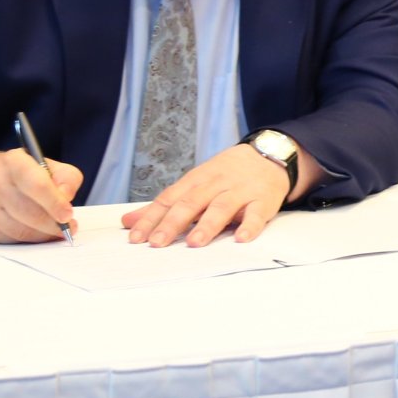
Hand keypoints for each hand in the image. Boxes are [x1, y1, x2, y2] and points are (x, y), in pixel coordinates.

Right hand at [0, 147, 80, 242]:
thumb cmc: (16, 172)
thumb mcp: (41, 163)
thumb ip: (63, 177)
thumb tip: (69, 199)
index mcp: (12, 163)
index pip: (35, 184)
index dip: (54, 202)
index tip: (69, 216)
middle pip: (31, 214)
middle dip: (54, 225)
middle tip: (68, 229)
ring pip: (21, 231)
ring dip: (41, 235)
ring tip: (53, 230)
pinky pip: (9, 240)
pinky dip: (25, 240)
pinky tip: (32, 232)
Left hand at [121, 144, 289, 246]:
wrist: (269, 154)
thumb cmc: (226, 174)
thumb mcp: (194, 183)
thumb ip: (164, 205)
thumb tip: (128, 222)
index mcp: (196, 181)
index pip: (169, 199)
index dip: (152, 218)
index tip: (136, 237)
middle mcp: (216, 184)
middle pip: (192, 202)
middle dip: (173, 223)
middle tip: (158, 243)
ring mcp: (240, 191)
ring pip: (222, 207)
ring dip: (207, 225)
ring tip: (194, 242)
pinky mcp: (263, 200)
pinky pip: (257, 213)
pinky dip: (250, 226)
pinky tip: (241, 239)